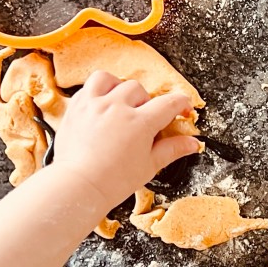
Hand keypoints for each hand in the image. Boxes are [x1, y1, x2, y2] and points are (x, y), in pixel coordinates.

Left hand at [51, 72, 199, 210]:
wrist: (77, 186)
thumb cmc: (112, 181)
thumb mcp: (150, 166)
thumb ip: (173, 149)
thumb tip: (193, 143)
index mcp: (140, 123)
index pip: (169, 103)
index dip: (182, 104)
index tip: (183, 110)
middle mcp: (116, 107)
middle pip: (139, 89)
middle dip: (145, 102)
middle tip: (143, 120)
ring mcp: (94, 105)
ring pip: (110, 80)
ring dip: (118, 88)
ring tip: (120, 104)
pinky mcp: (75, 108)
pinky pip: (87, 87)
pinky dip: (97, 92)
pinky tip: (101, 107)